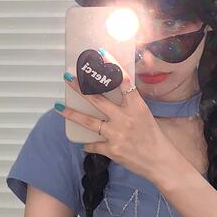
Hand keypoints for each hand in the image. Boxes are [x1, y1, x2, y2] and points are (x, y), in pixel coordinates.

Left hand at [57, 47, 175, 181]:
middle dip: (80, 87)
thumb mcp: (144, 114)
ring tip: (57, 107)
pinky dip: (87, 144)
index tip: (101, 54)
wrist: (159, 162)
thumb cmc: (153, 136)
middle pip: (98, 99)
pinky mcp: (111, 149)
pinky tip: (82, 143)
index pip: (123, 81)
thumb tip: (117, 90)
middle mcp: (124, 118)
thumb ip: (129, 103)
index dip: (112, 66)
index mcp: (136, 106)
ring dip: (71, 114)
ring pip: (88, 122)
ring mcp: (116, 134)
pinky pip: (93, 144)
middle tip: (67, 77)